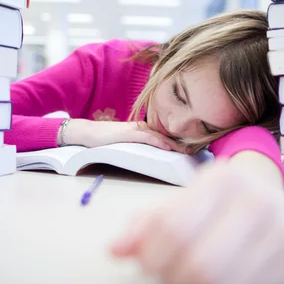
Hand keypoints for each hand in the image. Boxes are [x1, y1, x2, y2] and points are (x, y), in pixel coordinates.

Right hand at [65, 119, 187, 152]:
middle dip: (181, 142)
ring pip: (160, 135)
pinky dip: (159, 142)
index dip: (177, 141)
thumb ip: (137, 146)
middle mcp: (141, 128)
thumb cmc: (103, 140)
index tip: (190, 148)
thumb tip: (149, 155)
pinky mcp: (128, 134)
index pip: (163, 135)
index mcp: (141, 130)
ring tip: (187, 151)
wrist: (87, 134)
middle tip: (196, 150)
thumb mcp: (124, 143)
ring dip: (174, 144)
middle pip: (165, 134)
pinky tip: (168, 147)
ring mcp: (135, 130)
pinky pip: (147, 137)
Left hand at [109, 153, 283, 283]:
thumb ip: (142, 225)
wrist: (262, 192)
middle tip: (166, 270)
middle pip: (198, 264)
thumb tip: (116, 250)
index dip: (151, 254)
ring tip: (190, 273)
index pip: (174, 229)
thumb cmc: (210, 200)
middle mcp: (257, 201)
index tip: (145, 260)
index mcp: (222, 179)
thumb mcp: (175, 202)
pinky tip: (216, 277)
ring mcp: (281, 231)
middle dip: (171, 275)